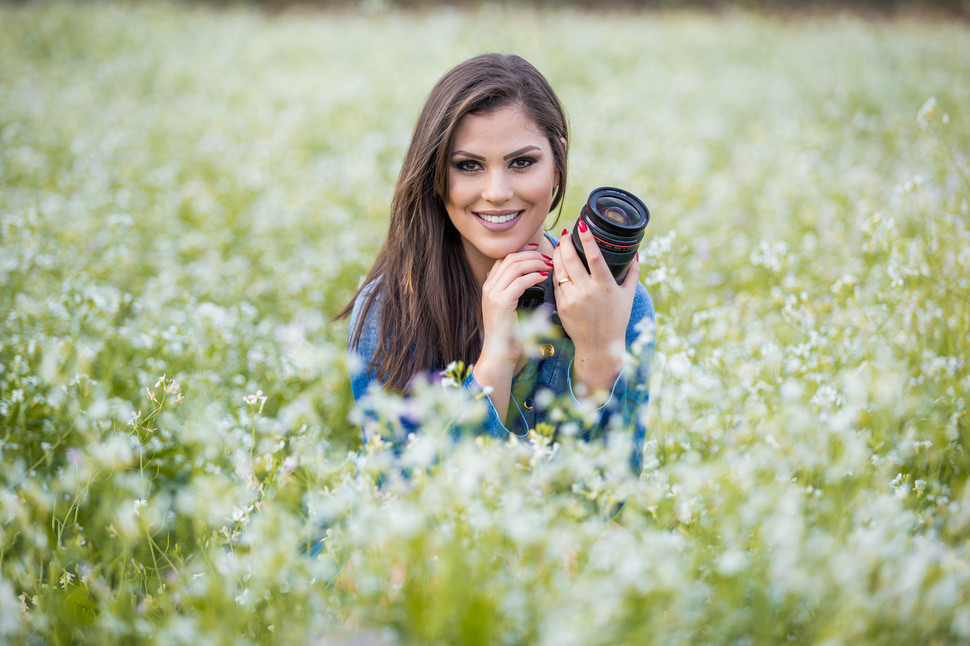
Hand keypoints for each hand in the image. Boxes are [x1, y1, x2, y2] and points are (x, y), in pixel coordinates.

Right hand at [473, 244, 552, 420]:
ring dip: (535, 263)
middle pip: (510, 258)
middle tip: (549, 258)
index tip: (539, 250)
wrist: (499, 355)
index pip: (504, 258)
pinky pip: (519, 281)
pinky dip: (534, 277)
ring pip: (514, 266)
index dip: (522, 251)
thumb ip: (516, 292)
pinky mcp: (501, 303)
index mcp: (489, 286)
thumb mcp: (511, 308)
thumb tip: (532, 278)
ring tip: (549, 266)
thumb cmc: (509, 335)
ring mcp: (493, 294)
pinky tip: (545, 278)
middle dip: (531, 255)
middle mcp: (489, 287)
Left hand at [553, 224, 639, 398]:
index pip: (594, 257)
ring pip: (559, 269)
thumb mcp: (629, 295)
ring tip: (560, 244)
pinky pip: (556, 282)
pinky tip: (557, 263)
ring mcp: (572, 299)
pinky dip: (555, 270)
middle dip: (565, 242)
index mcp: (606, 286)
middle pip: (571, 259)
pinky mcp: (561, 306)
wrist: (599, 345)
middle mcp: (587, 292)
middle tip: (566, 232)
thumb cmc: (616, 318)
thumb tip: (636, 252)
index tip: (582, 225)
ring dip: (557, 253)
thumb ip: (633, 272)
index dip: (587, 239)